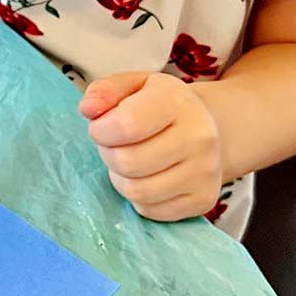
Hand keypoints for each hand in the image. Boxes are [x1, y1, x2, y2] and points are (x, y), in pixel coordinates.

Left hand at [78, 70, 221, 220]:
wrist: (207, 128)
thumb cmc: (160, 105)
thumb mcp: (132, 85)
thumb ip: (104, 91)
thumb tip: (87, 109)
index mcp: (177, 101)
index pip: (126, 125)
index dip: (101, 131)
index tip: (100, 127)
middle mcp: (199, 136)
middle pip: (128, 162)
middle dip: (109, 154)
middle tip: (115, 144)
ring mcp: (205, 171)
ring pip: (137, 191)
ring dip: (120, 178)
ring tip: (129, 160)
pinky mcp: (204, 199)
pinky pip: (150, 210)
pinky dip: (138, 198)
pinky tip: (147, 177)